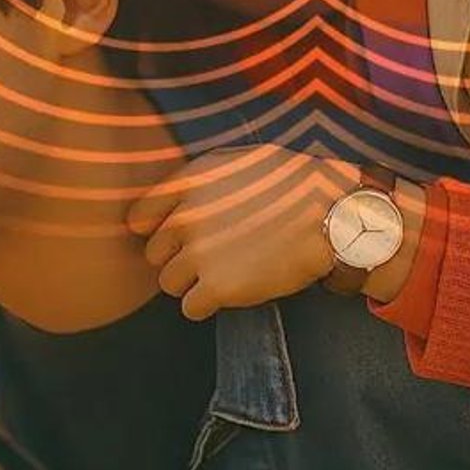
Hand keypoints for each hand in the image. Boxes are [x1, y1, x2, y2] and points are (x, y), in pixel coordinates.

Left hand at [125, 145, 356, 319]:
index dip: (158, 231)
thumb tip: (178, 199)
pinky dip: (207, 306)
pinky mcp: (216, 287)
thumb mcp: (239, 161)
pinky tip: (232, 291)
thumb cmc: (293, 184)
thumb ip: (201, 179)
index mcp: (188, 182)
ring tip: (225, 273)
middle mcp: (185, 216)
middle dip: (178, 259)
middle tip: (212, 257)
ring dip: (192, 284)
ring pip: (168, 284)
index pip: (139, 219)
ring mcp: (198, 253)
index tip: (180, 238)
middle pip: (154, 255)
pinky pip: (190, 308)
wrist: (331, 216)